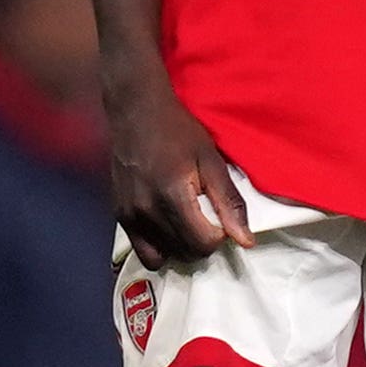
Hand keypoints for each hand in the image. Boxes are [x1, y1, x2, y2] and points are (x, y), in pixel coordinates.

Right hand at [104, 83, 251, 266]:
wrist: (136, 111)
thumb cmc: (177, 130)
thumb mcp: (210, 160)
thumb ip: (229, 202)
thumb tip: (246, 240)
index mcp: (172, 196)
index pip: (203, 244)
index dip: (219, 235)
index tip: (219, 215)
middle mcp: (147, 211)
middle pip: (185, 253)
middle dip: (202, 241)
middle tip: (205, 216)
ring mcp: (129, 215)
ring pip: (165, 256)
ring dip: (182, 246)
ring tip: (187, 221)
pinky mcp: (119, 215)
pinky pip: (144, 250)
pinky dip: (160, 246)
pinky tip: (168, 226)